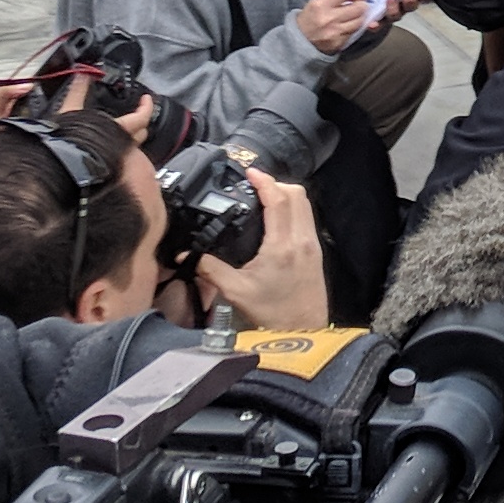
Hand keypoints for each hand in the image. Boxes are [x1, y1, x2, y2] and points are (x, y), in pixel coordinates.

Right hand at [199, 170, 329, 328]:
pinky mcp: (315, 251)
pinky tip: (275, 217)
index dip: (264, 181)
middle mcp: (302, 240)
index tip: (250, 172)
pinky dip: (293, 208)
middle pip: (297, 195)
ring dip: (286, 194)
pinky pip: (306, 218)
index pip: (278, 201)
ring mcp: (312, 244)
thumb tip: (188, 255)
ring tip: (262, 197)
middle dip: (276, 183)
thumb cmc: (272, 313)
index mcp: (282, 246)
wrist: (302, 330)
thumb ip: (210, 270)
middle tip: (254, 184)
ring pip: (305, 204)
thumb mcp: (235, 291)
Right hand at [294, 0, 370, 55]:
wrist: (299, 40)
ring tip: (350, 16)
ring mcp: (334, 32)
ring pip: (360, 21)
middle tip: (356, 5)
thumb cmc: (311, 16)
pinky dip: (352, 28)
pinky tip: (344, 26)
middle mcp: (328, 18)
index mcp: (320, 3)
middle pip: (360, 7)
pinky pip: (354, 32)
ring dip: (358, 17)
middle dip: (360, 4)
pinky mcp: (339, 43)